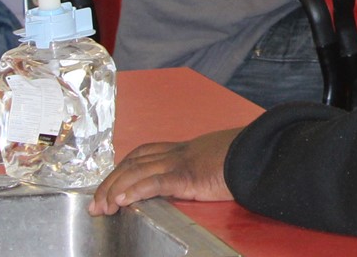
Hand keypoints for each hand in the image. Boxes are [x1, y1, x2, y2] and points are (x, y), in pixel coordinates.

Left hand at [89, 130, 239, 215]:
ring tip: (103, 207)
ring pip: (137, 171)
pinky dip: (135, 190)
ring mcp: (181, 162)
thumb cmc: (246, 156)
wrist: (261, 151)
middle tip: (96, 202)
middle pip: (133, 162)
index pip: (143, 153)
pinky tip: (122, 200)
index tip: (110, 184)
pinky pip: (155, 182)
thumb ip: (203, 167)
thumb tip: (203, 177)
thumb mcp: (218, 158)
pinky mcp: (187, 176)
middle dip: (110, 181)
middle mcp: (178, 152)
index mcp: (184, 149)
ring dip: (115, 189)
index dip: (123, 167)